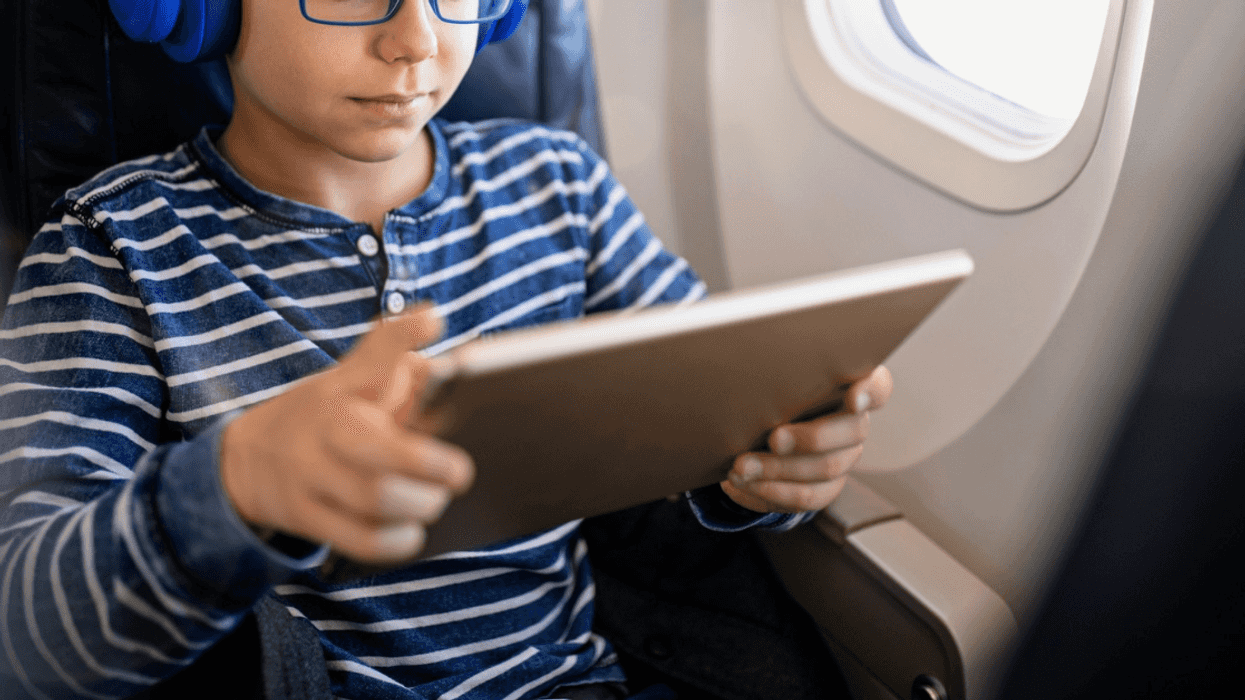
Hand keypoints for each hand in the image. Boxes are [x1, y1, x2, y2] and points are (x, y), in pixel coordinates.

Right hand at [220, 306, 473, 562]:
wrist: (247, 458)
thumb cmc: (329, 415)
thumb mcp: (354, 380)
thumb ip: (403, 367)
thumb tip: (456, 368)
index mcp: (345, 385)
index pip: (374, 351)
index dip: (402, 334)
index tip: (433, 319)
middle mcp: (325, 426)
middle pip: (376, 446)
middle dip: (428, 463)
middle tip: (460, 472)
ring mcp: (310, 473)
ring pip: (374, 497)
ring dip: (419, 504)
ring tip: (435, 500)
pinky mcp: (307, 515)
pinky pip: (359, 538)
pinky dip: (396, 540)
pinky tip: (412, 532)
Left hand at [721, 366, 892, 512]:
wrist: (750, 435)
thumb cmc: (763, 394)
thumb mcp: (768, 379)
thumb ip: (777, 374)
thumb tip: (754, 365)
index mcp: (848, 386)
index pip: (878, 387)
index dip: (870, 392)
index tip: (853, 399)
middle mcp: (855, 423)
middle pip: (853, 431)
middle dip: (811, 438)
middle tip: (774, 439)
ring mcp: (844, 458)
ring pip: (827, 468)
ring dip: (779, 469)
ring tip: (741, 466)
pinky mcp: (826, 487)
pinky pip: (808, 496)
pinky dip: (772, 491)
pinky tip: (744, 482)